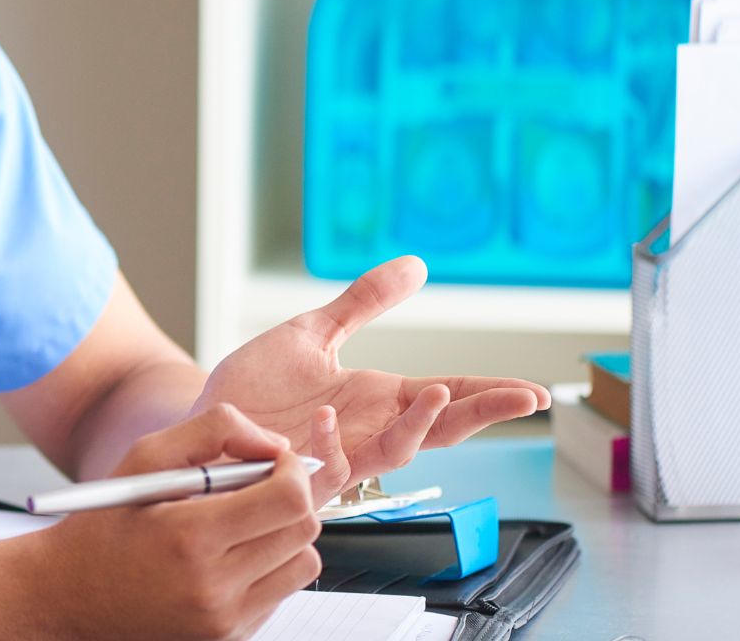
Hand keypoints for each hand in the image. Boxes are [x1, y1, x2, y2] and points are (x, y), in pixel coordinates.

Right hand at [32, 404, 321, 640]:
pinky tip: (226, 557)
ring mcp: (224, 621)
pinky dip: (267, 567)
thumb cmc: (103, 524)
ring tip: (240, 524)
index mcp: (189, 537)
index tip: (277, 461)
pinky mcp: (230, 637)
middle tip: (259, 487)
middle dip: (290, 498)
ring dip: (283, 535)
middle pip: (303, 531)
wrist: (69, 595)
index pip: (289, 500)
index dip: (293, 471)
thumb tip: (274, 443)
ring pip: (302, 564)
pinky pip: (281, 593)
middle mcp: (212, 588)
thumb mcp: (144, 457)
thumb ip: (214, 431)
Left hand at [195, 256, 550, 502]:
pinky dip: (330, 444)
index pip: (446, 397)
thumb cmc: (256, 386)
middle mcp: (365, 432)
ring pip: (393, 453)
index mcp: (376, 400)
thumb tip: (415, 266)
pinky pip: (324, 469)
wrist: (203, 416)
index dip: (491, 396)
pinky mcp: (296, 474)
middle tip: (522, 399)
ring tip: (440, 394)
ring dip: (419, 427)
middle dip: (482, 414)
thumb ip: (363, 303)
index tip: (537, 392)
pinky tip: (328, 417)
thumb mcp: (314, 332)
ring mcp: (335, 457)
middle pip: (439, 429)